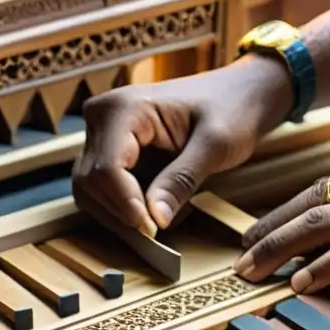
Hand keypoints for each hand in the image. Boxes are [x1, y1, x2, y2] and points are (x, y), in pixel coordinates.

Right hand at [73, 56, 292, 235]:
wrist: (239, 94)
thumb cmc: (231, 109)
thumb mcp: (215, 145)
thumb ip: (181, 180)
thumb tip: (155, 219)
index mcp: (123, 108)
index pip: (107, 168)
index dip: (126, 205)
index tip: (153, 230)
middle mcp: (102, 117)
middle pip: (91, 183)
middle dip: (121, 214)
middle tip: (157, 236)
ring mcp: (103, 134)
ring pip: (90, 191)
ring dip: (120, 215)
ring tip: (159, 222)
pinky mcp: (111, 150)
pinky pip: (103, 190)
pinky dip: (124, 209)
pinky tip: (154, 211)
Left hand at [235, 149, 329, 290]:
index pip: (319, 188)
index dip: (283, 213)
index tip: (259, 235)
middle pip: (307, 203)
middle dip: (267, 232)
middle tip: (240, 258)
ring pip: (320, 221)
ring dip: (279, 248)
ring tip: (253, 272)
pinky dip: (323, 266)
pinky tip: (301, 284)